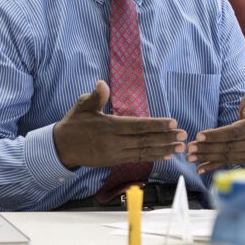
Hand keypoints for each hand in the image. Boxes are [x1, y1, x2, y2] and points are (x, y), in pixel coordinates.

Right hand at [52, 81, 186, 168]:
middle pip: (144, 140)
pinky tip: (165, 155)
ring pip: (143, 151)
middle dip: (166, 138)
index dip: (156, 125)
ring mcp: (115, 153)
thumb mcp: (81, 106)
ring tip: (180, 147)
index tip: (172, 123)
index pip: (137, 125)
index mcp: (108, 126)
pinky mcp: (114, 161)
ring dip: (164, 149)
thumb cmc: (73, 124)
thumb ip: (95, 96)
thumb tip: (102, 83)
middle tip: (184, 136)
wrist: (60, 148)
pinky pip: (137, 158)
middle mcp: (114, 141)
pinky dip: (153, 157)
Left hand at [186, 83, 244, 173]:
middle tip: (189, 147)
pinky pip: (227, 164)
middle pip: (229, 147)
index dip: (217, 135)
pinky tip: (199, 169)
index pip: (235, 132)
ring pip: (227, 157)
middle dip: (208, 148)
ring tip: (189, 157)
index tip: (199, 135)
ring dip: (207, 158)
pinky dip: (212, 167)